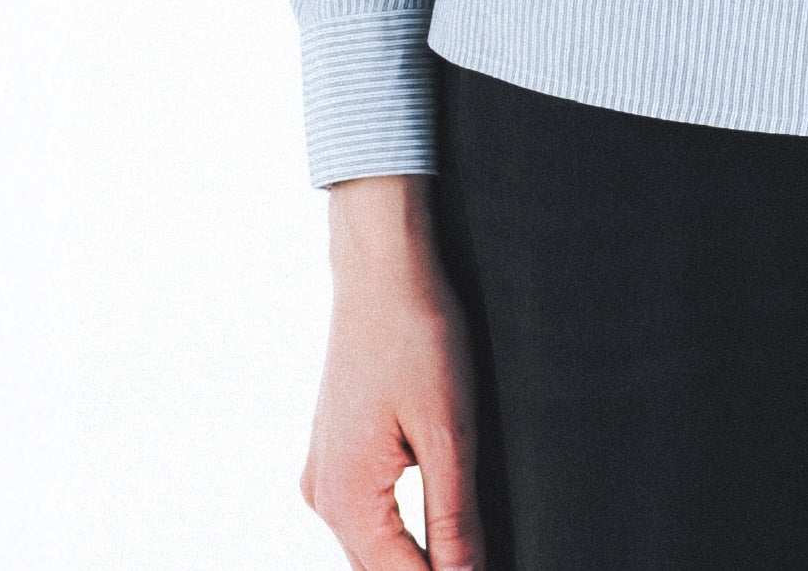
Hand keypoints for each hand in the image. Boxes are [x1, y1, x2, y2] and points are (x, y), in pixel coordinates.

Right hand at [300, 175, 486, 569]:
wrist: (380, 268)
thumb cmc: (416, 335)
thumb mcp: (450, 432)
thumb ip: (454, 517)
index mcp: (347, 501)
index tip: (486, 569)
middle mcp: (323, 497)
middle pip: (381, 569)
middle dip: (430, 570)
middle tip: (478, 557)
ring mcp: (322, 474)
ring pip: (371, 545)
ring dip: (413, 555)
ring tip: (465, 548)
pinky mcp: (333, 451)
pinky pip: (363, 511)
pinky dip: (397, 526)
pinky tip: (431, 521)